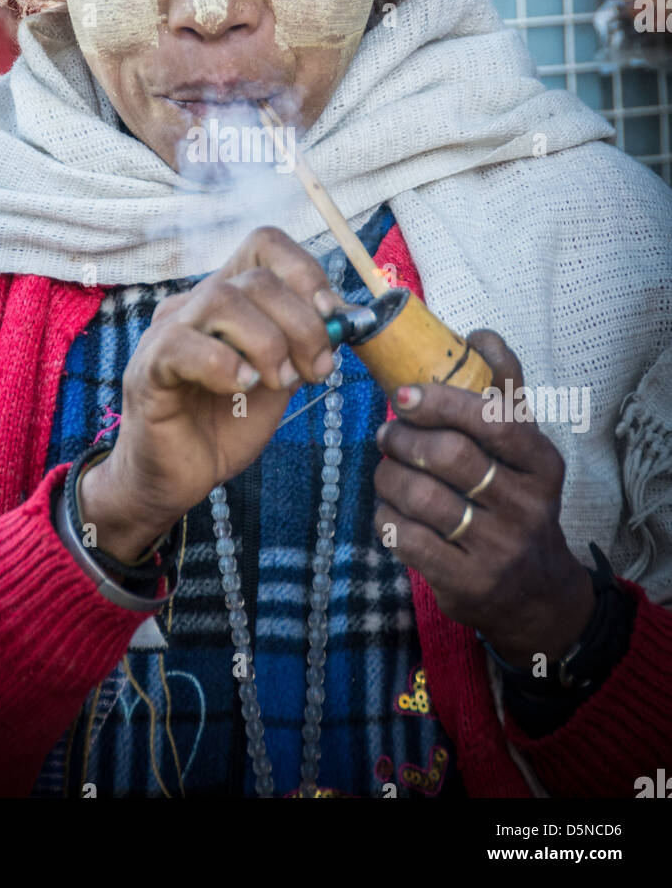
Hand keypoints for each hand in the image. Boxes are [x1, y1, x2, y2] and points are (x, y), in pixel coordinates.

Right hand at [81, 226, 340, 562]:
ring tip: (277, 382)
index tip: (333, 317)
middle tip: (316, 370)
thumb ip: (306, 345)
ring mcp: (167, 332)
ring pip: (222, 300)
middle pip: (256, 279)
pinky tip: (242, 388)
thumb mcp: (281, 379)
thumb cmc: (226, 423)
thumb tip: (348, 319)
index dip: (306, 272)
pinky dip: (225, 365)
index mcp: (230, 297)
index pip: (265, 245)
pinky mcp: (148, 368)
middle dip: (302, 325)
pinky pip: (184, 345)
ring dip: (267, 343)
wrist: (178, 477)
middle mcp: (195, 303)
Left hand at [372, 330, 595, 666]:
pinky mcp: (466, 583)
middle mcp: (526, 506)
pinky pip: (406, 539)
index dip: (443, 402)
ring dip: (388, 476)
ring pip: (421, 497)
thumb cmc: (517, 501)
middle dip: (404, 439)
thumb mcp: (523, 449)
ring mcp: (497, 548)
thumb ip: (503, 391)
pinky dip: (386, 517)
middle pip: (449, 456)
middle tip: (387, 435)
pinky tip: (390, 510)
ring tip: (386, 469)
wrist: (536, 594)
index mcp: (541, 463)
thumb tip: (479, 334)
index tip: (404, 394)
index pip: (493, 421)